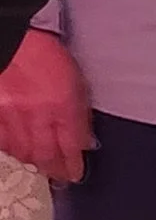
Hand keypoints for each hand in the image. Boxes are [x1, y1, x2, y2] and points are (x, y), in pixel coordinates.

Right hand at [0, 30, 92, 183]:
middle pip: (46, 154)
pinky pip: (3, 142)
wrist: (9, 39)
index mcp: (62, 104)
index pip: (71, 145)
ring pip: (23, 152)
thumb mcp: (75, 79)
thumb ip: (79, 111)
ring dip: (34, 163)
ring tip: (42, 170)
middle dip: (55, 170)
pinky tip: (19, 155)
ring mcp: (10, 116)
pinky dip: (12, 151)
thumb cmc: (46, 54)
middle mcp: (35, 115)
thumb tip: (83, 139)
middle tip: (61, 180)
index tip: (76, 175)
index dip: (73, 164)